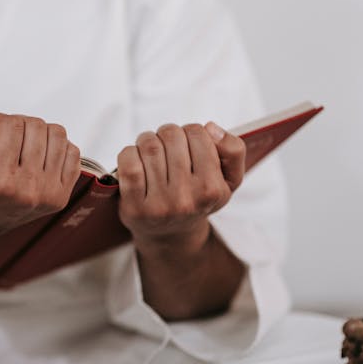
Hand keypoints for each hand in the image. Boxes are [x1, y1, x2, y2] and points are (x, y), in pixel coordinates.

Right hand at [0, 110, 80, 236]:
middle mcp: (28, 190)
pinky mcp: (61, 195)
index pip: (10, 125)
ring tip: (19, 147)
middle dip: (16, 126)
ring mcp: (49, 194)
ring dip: (37, 133)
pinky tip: (35, 157)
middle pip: (35, 126)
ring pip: (56, 134)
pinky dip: (55, 147)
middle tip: (1, 142)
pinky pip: (72, 152)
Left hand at [116, 122, 244, 253]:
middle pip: (170, 136)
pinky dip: (128, 154)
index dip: (189, 132)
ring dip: (146, 141)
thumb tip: (211, 128)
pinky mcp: (135, 208)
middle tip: (165, 145)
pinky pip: (129, 165)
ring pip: (149, 146)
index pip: (197, 133)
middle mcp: (186, 199)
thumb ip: (233, 150)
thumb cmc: (198, 198)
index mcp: (212, 189)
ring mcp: (159, 205)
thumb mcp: (228, 180)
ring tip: (150, 152)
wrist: (171, 235)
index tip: (187, 144)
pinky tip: (135, 160)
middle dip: (166, 134)